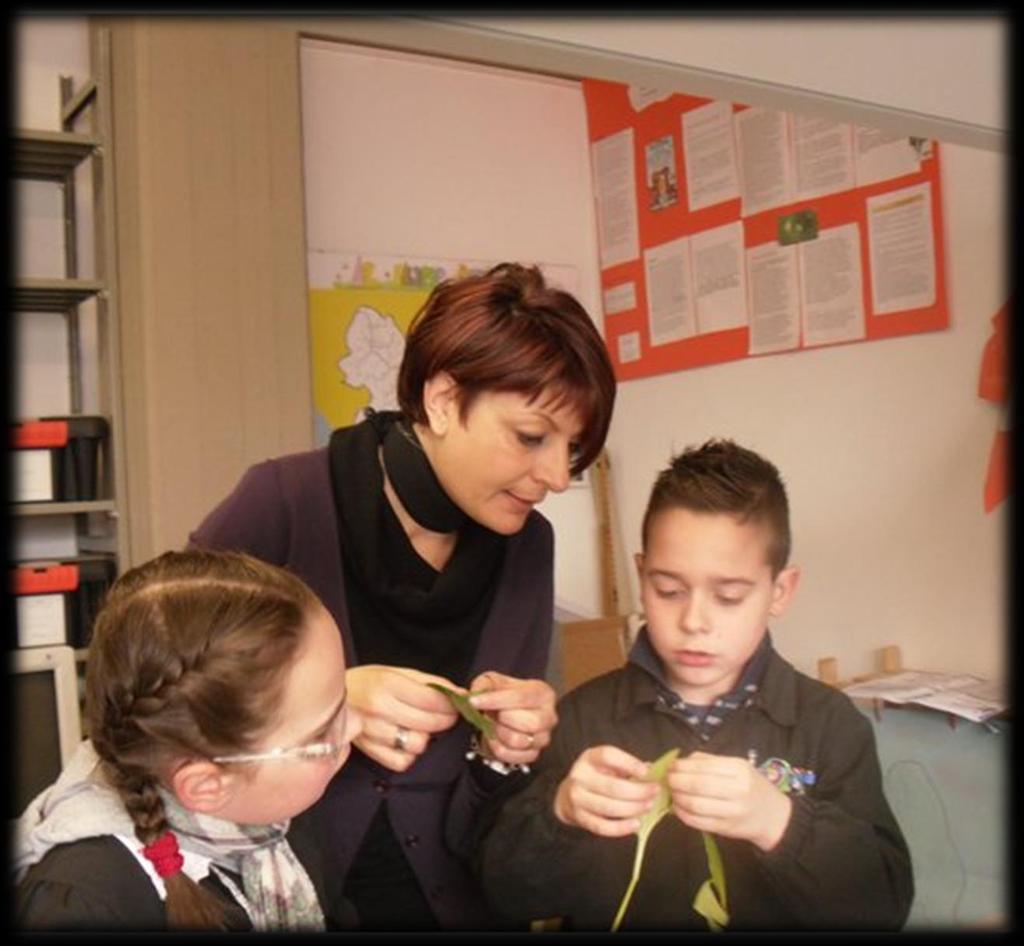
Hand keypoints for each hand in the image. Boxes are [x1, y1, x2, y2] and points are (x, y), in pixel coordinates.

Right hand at [346, 665, 460, 771]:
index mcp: (387, 683)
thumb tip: (460, 693)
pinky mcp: (368, 751)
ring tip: (420, 727)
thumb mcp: (398, 672)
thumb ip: (430, 683)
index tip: (457, 704)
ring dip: (426, 738)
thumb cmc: (368, 682)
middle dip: (445, 720)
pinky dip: (409, 754)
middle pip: (429, 724)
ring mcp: (372, 732)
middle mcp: (379, 708)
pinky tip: (405, 741)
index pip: (432, 700)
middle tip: (445, 715)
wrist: (329, 697)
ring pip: (417, 745)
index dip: (451, 705)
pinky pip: (402, 762)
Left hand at [467, 671, 556, 766]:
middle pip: (528, 723)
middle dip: (502, 719)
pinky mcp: (533, 754)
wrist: (506, 712)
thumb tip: (472, 695)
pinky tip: (494, 737)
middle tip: (490, 713)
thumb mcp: (493, 681)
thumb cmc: (504, 694)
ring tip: (493, 723)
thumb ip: (482, 685)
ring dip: (498, 733)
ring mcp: (543, 738)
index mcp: (543, 693)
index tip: (474, 702)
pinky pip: (512, 756)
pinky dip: (497, 747)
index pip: (520, 698)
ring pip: (518, 741)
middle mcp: (549, 717)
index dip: (495, 700)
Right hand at [553, 745, 659, 836]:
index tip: (647, 772)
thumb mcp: (607, 765)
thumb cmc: (596, 777)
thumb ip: (627, 766)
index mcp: (589, 758)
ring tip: (648, 806)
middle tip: (654, 793)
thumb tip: (652, 769)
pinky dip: (622, 827)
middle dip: (638, 792)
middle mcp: (580, 776)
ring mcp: (577, 798)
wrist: (567, 795)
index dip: (629, 763)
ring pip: (609, 807)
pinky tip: (636, 823)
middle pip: (613, 786)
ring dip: (633, 809)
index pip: (608, 756)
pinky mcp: (579, 817)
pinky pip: (603, 826)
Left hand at [666, 751, 792, 851]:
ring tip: (672, 793)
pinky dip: (682, 814)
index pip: (703, 767)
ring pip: (695, 805)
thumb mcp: (738, 766)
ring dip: (677, 798)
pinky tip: (678, 808)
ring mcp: (732, 812)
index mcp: (739, 770)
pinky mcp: (727, 829)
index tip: (671, 766)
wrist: (775, 817)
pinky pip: (698, 822)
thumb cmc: (752, 787)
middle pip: (697, 785)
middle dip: (676, 781)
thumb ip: (711, 761)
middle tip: (667, 779)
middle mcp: (737, 790)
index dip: (682, 766)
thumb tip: (683, 760)